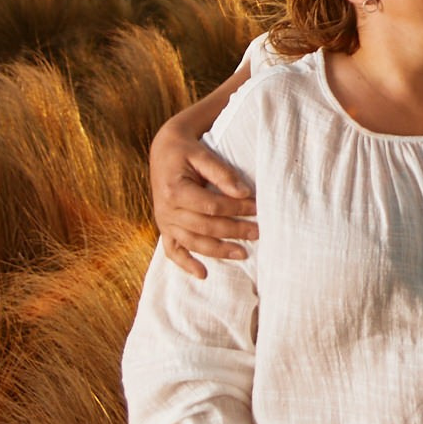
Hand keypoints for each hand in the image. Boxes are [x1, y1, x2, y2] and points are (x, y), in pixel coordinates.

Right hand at [152, 125, 257, 278]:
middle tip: (258, 233)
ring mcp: (164, 221)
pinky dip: (186, 264)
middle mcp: (166, 210)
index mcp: (174, 190)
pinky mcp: (165, 228)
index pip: (212, 206)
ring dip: (218, 251)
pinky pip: (172, 251)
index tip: (257, 208)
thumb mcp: (202, 154)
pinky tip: (203, 274)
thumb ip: (222, 173)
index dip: (237, 209)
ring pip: (193, 242)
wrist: (163, 149)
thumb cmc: (185, 150)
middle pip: (205, 227)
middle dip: (234, 231)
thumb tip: (244, 193)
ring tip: (242, 254)